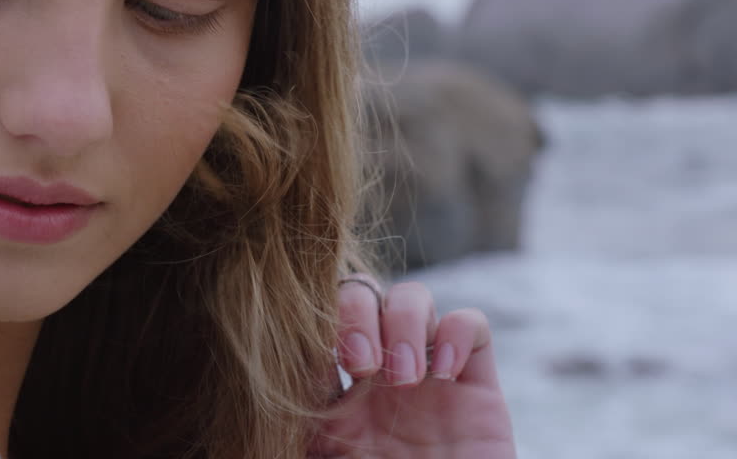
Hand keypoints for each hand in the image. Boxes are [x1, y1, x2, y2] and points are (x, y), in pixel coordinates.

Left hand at [309, 275, 516, 457]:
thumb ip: (302, 440)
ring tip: (407, 379)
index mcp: (332, 404)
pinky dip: (456, 334)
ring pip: (412, 297)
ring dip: (404, 322)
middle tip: (361, 362)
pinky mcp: (476, 386)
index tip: (316, 364)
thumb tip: (260, 410)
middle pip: (360, 295)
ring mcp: (428, 377)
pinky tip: (445, 374)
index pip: (313, 329)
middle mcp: (377, 381)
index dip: (310, 327)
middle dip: (356, 312)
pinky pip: (470, 324)